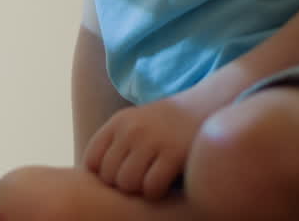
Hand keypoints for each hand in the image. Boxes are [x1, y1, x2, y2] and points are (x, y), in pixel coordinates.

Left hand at [84, 94, 206, 199]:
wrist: (206, 106)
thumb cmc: (167, 124)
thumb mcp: (134, 123)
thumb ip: (114, 142)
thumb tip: (93, 172)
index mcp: (118, 123)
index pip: (92, 160)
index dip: (102, 175)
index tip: (118, 176)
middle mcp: (131, 130)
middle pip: (108, 175)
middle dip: (121, 184)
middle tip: (138, 181)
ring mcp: (152, 141)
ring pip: (127, 182)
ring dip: (138, 190)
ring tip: (150, 183)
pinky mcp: (174, 154)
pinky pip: (151, 186)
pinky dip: (156, 192)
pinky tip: (165, 185)